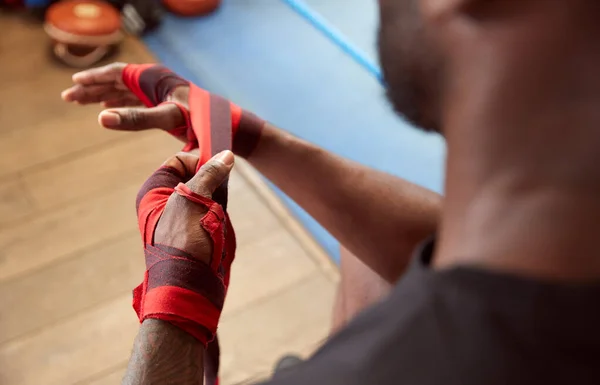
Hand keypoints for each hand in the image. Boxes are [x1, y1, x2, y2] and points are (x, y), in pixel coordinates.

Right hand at [61, 62, 188, 138]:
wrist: (223, 127)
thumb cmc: (198, 120)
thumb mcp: (165, 118)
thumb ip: (135, 119)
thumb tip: (100, 117)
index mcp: (153, 78)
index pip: (117, 73)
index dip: (95, 78)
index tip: (75, 84)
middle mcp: (154, 81)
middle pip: (116, 81)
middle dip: (92, 88)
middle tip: (68, 97)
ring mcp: (158, 92)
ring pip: (123, 91)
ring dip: (102, 96)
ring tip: (79, 102)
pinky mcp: (162, 104)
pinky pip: (134, 100)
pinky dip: (118, 104)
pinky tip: (106, 109)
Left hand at [133, 150, 236, 345]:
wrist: (189, 284)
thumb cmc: (185, 241)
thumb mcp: (195, 199)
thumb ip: (209, 174)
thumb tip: (225, 155)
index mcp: (154, 193)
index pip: (178, 161)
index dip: (198, 161)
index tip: (217, 168)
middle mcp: (164, 203)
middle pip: (196, 179)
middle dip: (212, 188)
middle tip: (216, 200)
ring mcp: (180, 219)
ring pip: (208, 198)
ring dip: (218, 207)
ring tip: (215, 220)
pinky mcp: (194, 233)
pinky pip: (213, 216)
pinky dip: (220, 220)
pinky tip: (219, 230)